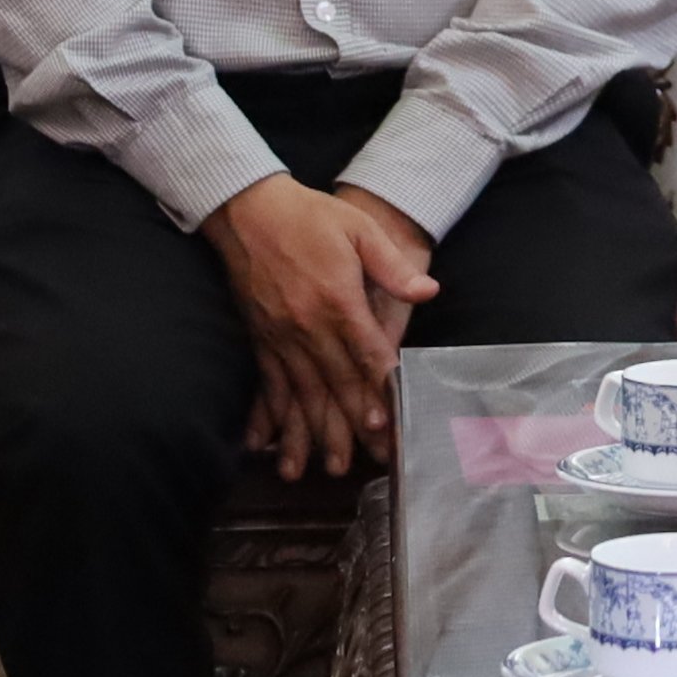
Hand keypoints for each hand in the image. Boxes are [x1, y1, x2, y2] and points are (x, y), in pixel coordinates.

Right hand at [213, 177, 431, 471]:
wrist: (248, 207)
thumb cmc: (309, 216)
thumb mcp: (359, 230)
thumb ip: (393, 265)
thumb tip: (428, 291)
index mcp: (336, 300)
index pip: (364, 355)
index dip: (377, 392)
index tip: (387, 425)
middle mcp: (306, 325)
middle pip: (336, 384)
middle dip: (355, 426)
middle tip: (371, 461)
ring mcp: (279, 335)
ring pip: (302, 394)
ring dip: (314, 433)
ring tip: (327, 468)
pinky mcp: (259, 337)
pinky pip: (267, 385)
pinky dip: (270, 417)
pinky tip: (268, 445)